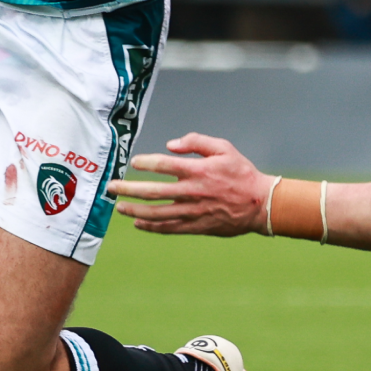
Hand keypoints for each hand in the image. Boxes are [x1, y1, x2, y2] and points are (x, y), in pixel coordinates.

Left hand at [111, 133, 271, 236]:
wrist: (259, 204)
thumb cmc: (241, 174)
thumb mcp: (224, 148)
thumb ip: (197, 142)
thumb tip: (171, 144)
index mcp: (198, 170)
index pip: (164, 165)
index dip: (146, 163)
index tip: (134, 162)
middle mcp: (192, 192)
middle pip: (153, 191)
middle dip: (129, 189)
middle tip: (111, 187)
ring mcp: (193, 211)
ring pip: (157, 213)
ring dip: (134, 209)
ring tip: (119, 207)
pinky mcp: (196, 226)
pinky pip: (168, 228)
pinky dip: (151, 226)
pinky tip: (138, 222)